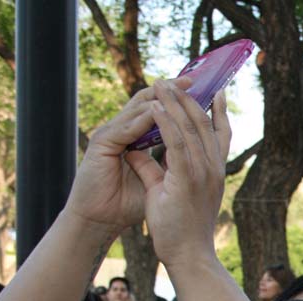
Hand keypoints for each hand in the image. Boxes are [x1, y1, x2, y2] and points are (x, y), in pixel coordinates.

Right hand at [62, 78, 189, 236]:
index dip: (180, 103)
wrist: (99, 221)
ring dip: (157, 96)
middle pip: (148, 103)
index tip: (203, 93)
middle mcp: (124, 132)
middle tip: (192, 78)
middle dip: (172, 91)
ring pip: (137, 108)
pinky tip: (157, 110)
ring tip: (176, 86)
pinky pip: (126, 125)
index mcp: (136, 139)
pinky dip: (142, 118)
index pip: (160, 113)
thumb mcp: (157, 183)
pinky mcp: (101, 142)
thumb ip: (169, 165)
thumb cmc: (126, 205)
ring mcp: (111, 135)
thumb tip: (194, 157)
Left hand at [126, 83, 231, 267]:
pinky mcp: (187, 181)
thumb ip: (154, 170)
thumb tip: (136, 152)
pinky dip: (165, 123)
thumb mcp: (167, 193)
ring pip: (190, 129)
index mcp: (214, 173)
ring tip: (161, 85)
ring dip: (175, 104)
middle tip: (175, 80)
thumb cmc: (180, 231)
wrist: (188, 256)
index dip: (217, 111)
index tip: (213, 91)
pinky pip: (176, 144)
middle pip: (204, 124)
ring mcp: (203, 175)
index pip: (220, 135)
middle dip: (190, 99)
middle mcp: (213, 170)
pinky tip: (155, 108)